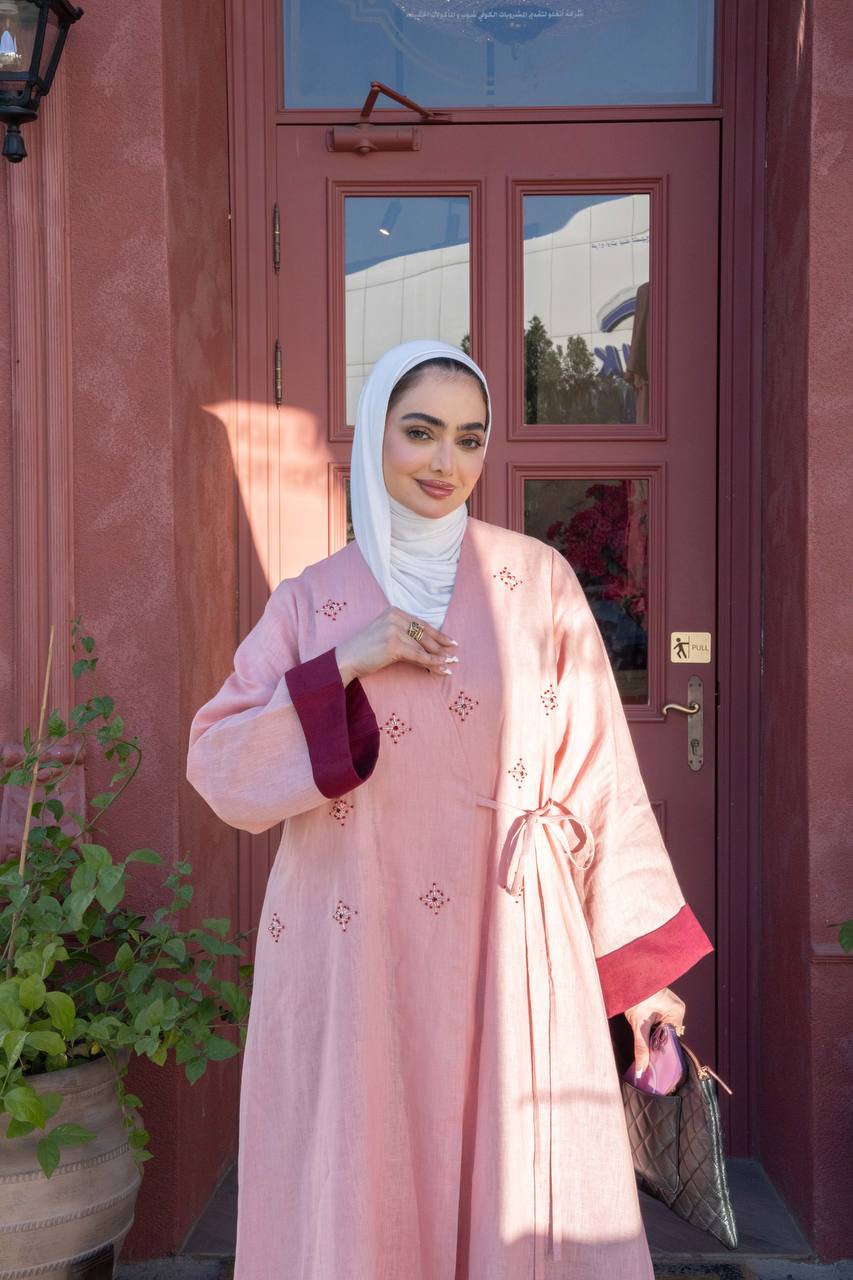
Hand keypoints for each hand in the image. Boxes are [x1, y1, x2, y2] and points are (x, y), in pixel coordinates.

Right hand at [334, 607, 457, 684]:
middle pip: (425, 634)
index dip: (438, 634)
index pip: (421, 624)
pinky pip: (419, 656)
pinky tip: (441, 667)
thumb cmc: (365, 650)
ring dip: (439, 657)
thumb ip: (405, 636)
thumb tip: (429, 648)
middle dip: (442, 646)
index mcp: (394, 612)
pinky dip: (432, 663)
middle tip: (454, 654)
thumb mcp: (386, 636)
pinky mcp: (394, 645)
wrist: (346, 658)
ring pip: (423, 646)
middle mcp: (395, 617)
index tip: (450, 642)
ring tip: (450, 664)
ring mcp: (394, 630)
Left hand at [623, 986, 685, 1076]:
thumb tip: (643, 1068)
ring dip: (655, 1034)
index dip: (662, 1049)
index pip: (672, 1038)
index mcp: (676, 1011)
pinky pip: (661, 1021)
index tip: (654, 1060)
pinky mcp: (663, 1005)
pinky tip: (646, 1028)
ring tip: (645, 1036)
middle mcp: (677, 1008)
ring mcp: (671, 1006)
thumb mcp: (638, 1023)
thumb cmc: (634, 994)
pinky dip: (654, 1027)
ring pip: (664, 1029)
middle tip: (647, 1051)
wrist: (626, 976)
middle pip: (669, 1034)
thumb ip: (641, 1047)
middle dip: (658, 1042)